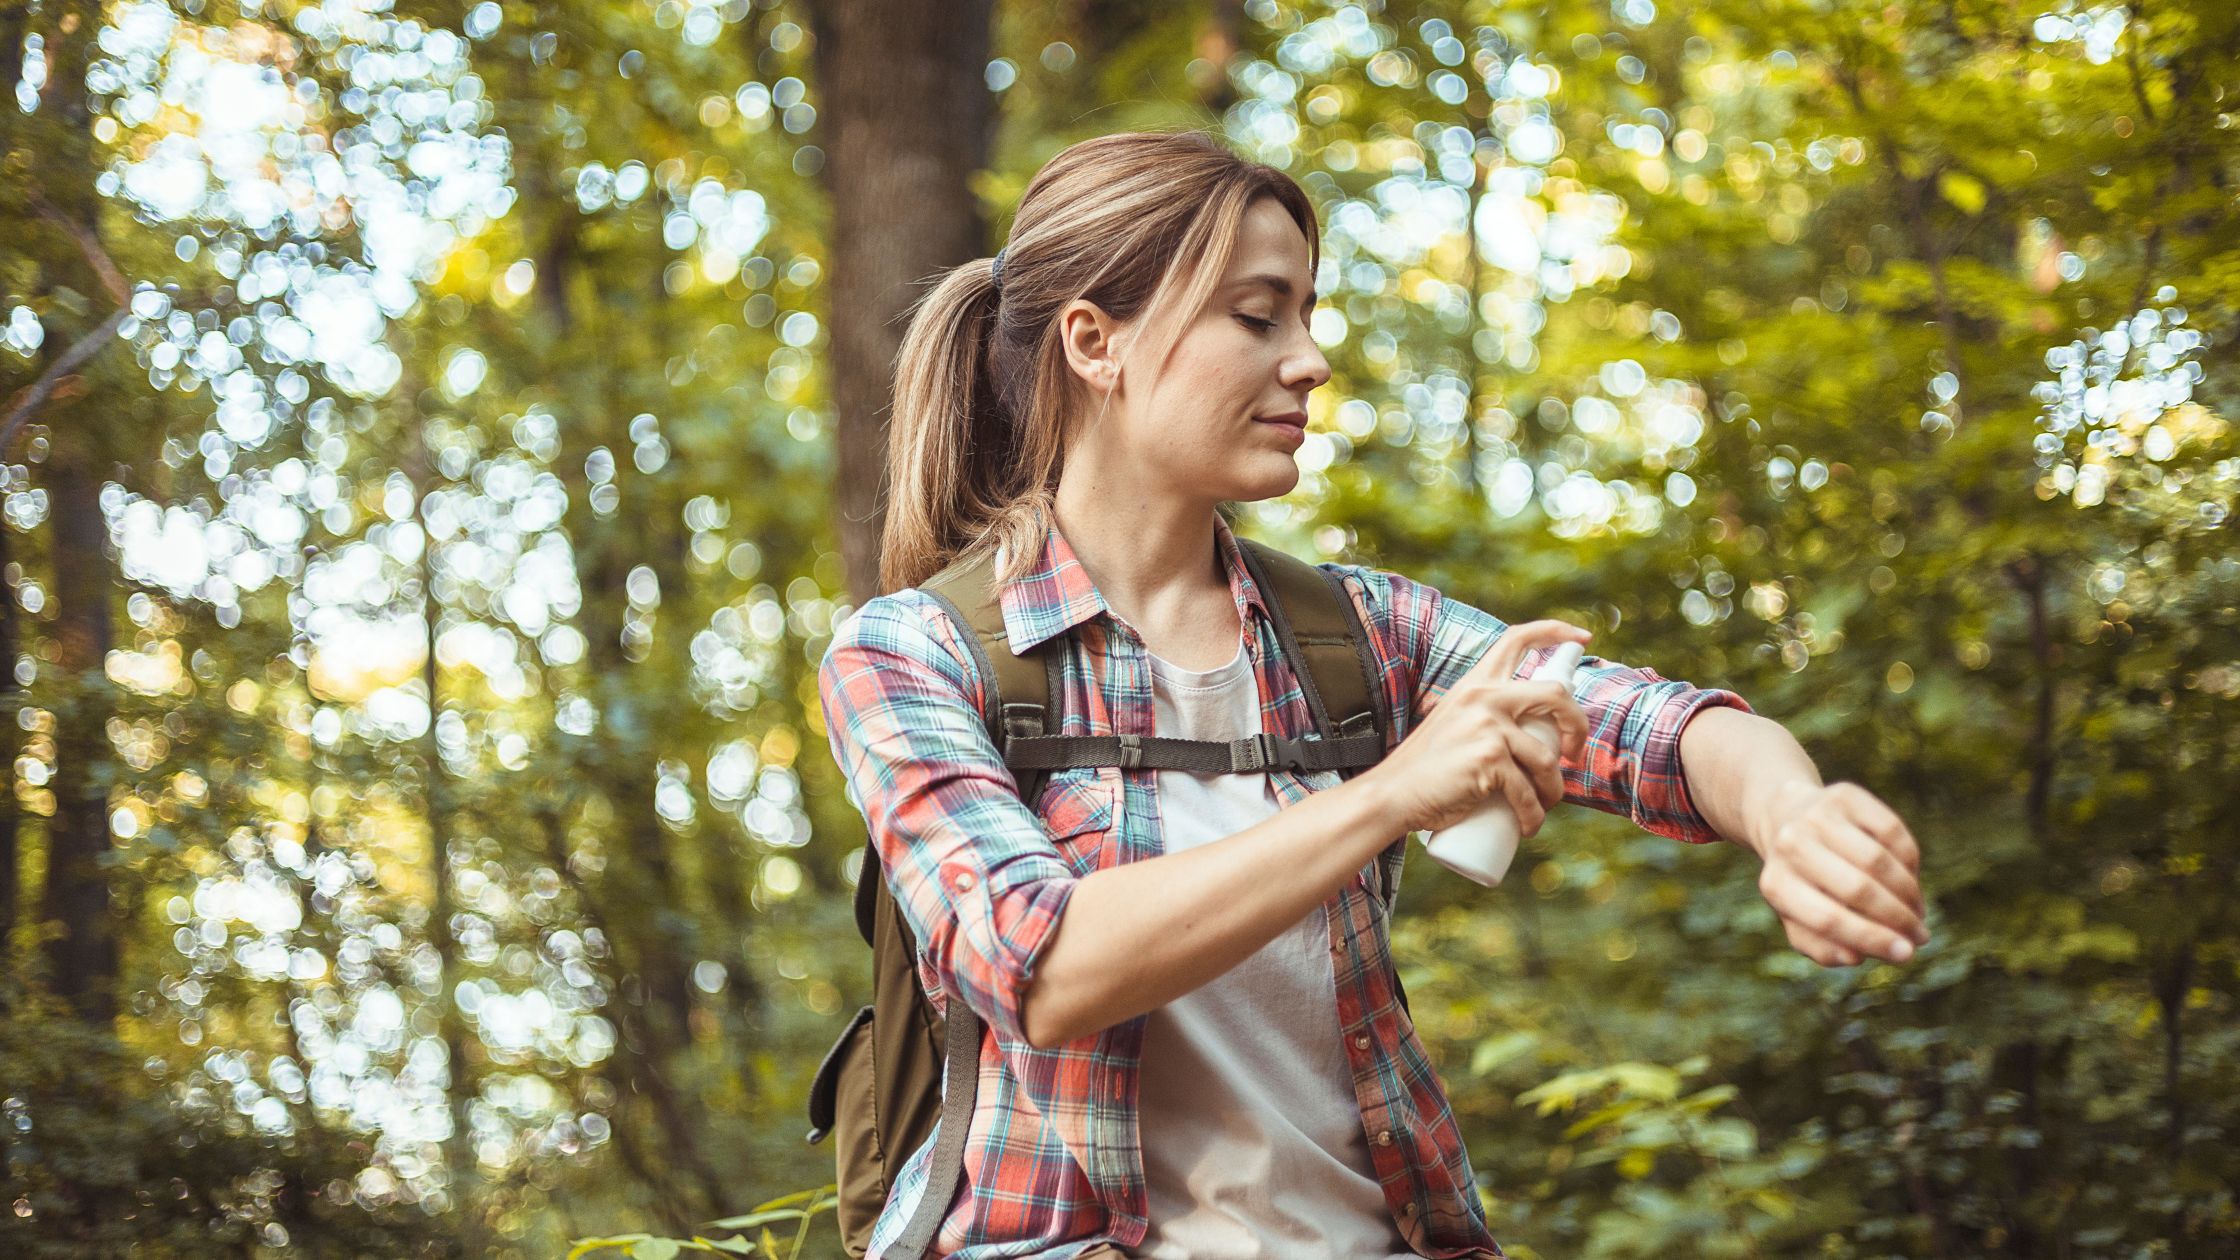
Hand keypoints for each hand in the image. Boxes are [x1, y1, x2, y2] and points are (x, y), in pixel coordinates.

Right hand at [1368, 620, 1594, 836]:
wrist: (1392, 794)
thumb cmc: (1425, 768)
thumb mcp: (1455, 723)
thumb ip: (1483, 716)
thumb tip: (1529, 733)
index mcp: (1475, 683)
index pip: (1517, 638)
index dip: (1554, 630)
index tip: (1582, 637)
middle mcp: (1483, 697)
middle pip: (1556, 693)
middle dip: (1578, 724)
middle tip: (1573, 752)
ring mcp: (1488, 727)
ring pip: (1547, 758)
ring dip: (1554, 790)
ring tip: (1544, 804)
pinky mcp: (1490, 759)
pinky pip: (1528, 792)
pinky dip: (1533, 815)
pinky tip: (1529, 826)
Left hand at [1754, 781, 1928, 966]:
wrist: (1785, 818)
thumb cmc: (1800, 882)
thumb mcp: (1798, 918)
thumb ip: (1822, 946)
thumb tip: (1856, 957)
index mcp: (1775, 884)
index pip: (1827, 919)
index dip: (1871, 939)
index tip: (1906, 954)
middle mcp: (1791, 846)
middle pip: (1857, 889)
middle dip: (1897, 918)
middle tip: (1920, 936)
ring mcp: (1818, 816)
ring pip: (1878, 860)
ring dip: (1908, 893)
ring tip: (1917, 913)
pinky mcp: (1845, 795)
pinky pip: (1892, 831)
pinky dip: (1910, 861)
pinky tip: (1910, 880)